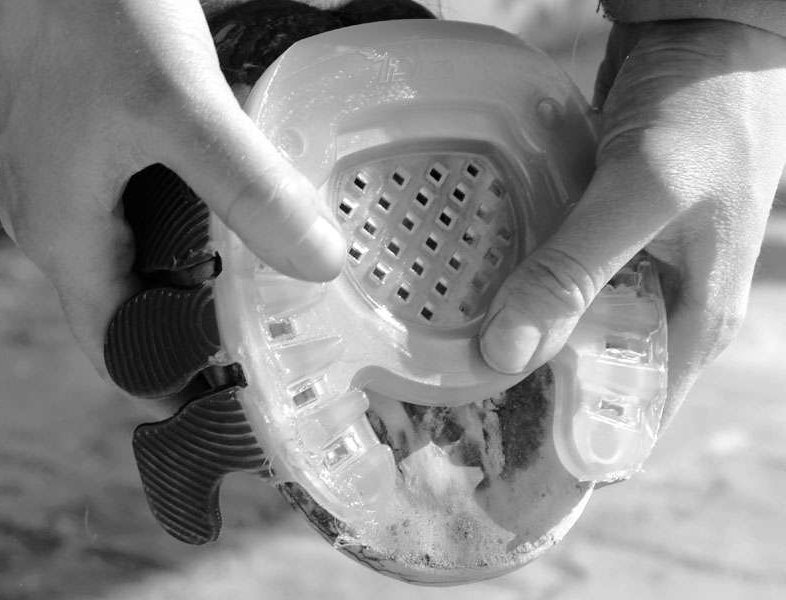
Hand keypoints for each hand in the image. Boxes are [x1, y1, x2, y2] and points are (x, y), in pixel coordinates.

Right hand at [0, 0, 344, 376]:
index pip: (117, 348)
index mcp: (65, 234)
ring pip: (137, 262)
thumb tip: (319, 266)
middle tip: (267, 347)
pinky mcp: (88, 150)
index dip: (172, 381)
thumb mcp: (183, 109)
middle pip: (131, 310)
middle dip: (194, 334)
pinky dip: (185, 230)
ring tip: (261, 291)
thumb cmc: (96, 13)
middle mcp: (58, 220)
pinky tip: (230, 216)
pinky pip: (138, 215)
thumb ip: (250, 190)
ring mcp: (70, 184)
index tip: (233, 402)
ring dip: (194, 280)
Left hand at [480, 20, 785, 429]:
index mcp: (691, 321)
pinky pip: (554, 273)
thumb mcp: (644, 191)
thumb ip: (576, 270)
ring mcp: (630, 265)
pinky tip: (472, 288)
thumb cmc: (705, 107)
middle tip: (454, 401)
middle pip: (589, 374)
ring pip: (567, 323)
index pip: (631, 417)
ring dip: (517, 334)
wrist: (708, 28)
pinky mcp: (600, 231)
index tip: (501, 455)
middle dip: (529, 389)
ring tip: (447, 355)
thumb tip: (506, 353)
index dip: (571, 443)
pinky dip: (518, 283)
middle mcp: (662, 303)